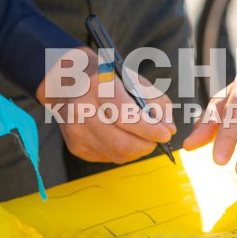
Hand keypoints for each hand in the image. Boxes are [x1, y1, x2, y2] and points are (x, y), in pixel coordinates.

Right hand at [35, 47, 175, 163]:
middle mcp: (83, 108)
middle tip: (157, 140)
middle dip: (146, 145)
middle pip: (122, 141)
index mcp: (99, 86)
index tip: (165, 134)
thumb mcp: (134, 80)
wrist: (67, 82)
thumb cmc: (107, 79)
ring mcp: (76, 129)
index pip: (127, 117)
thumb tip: (169, 128)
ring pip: (116, 154)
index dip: (150, 130)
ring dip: (136, 151)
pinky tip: (124, 139)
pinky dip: (122, 152)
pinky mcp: (75, 145)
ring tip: (144, 140)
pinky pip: (107, 158)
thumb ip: (157, 102)